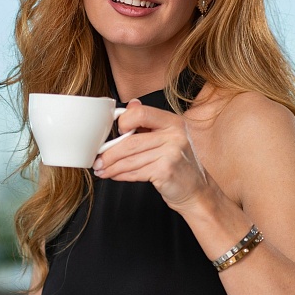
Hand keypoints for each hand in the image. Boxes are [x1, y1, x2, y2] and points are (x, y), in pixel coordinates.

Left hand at [91, 99, 209, 209]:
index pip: (142, 112)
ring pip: (131, 159)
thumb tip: (131, 104)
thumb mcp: (168, 138)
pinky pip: (136, 172)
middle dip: (109, 153)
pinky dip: (121, 175)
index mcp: (173, 122)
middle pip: (131, 141)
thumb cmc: (179, 164)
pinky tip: (114, 175)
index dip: (124, 122)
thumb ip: (149, 122)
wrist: (196, 190)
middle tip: (98, 159)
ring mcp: (172, 153)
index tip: (115, 133)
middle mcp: (175, 135)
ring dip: (112, 166)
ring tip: (102, 169)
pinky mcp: (166, 171)